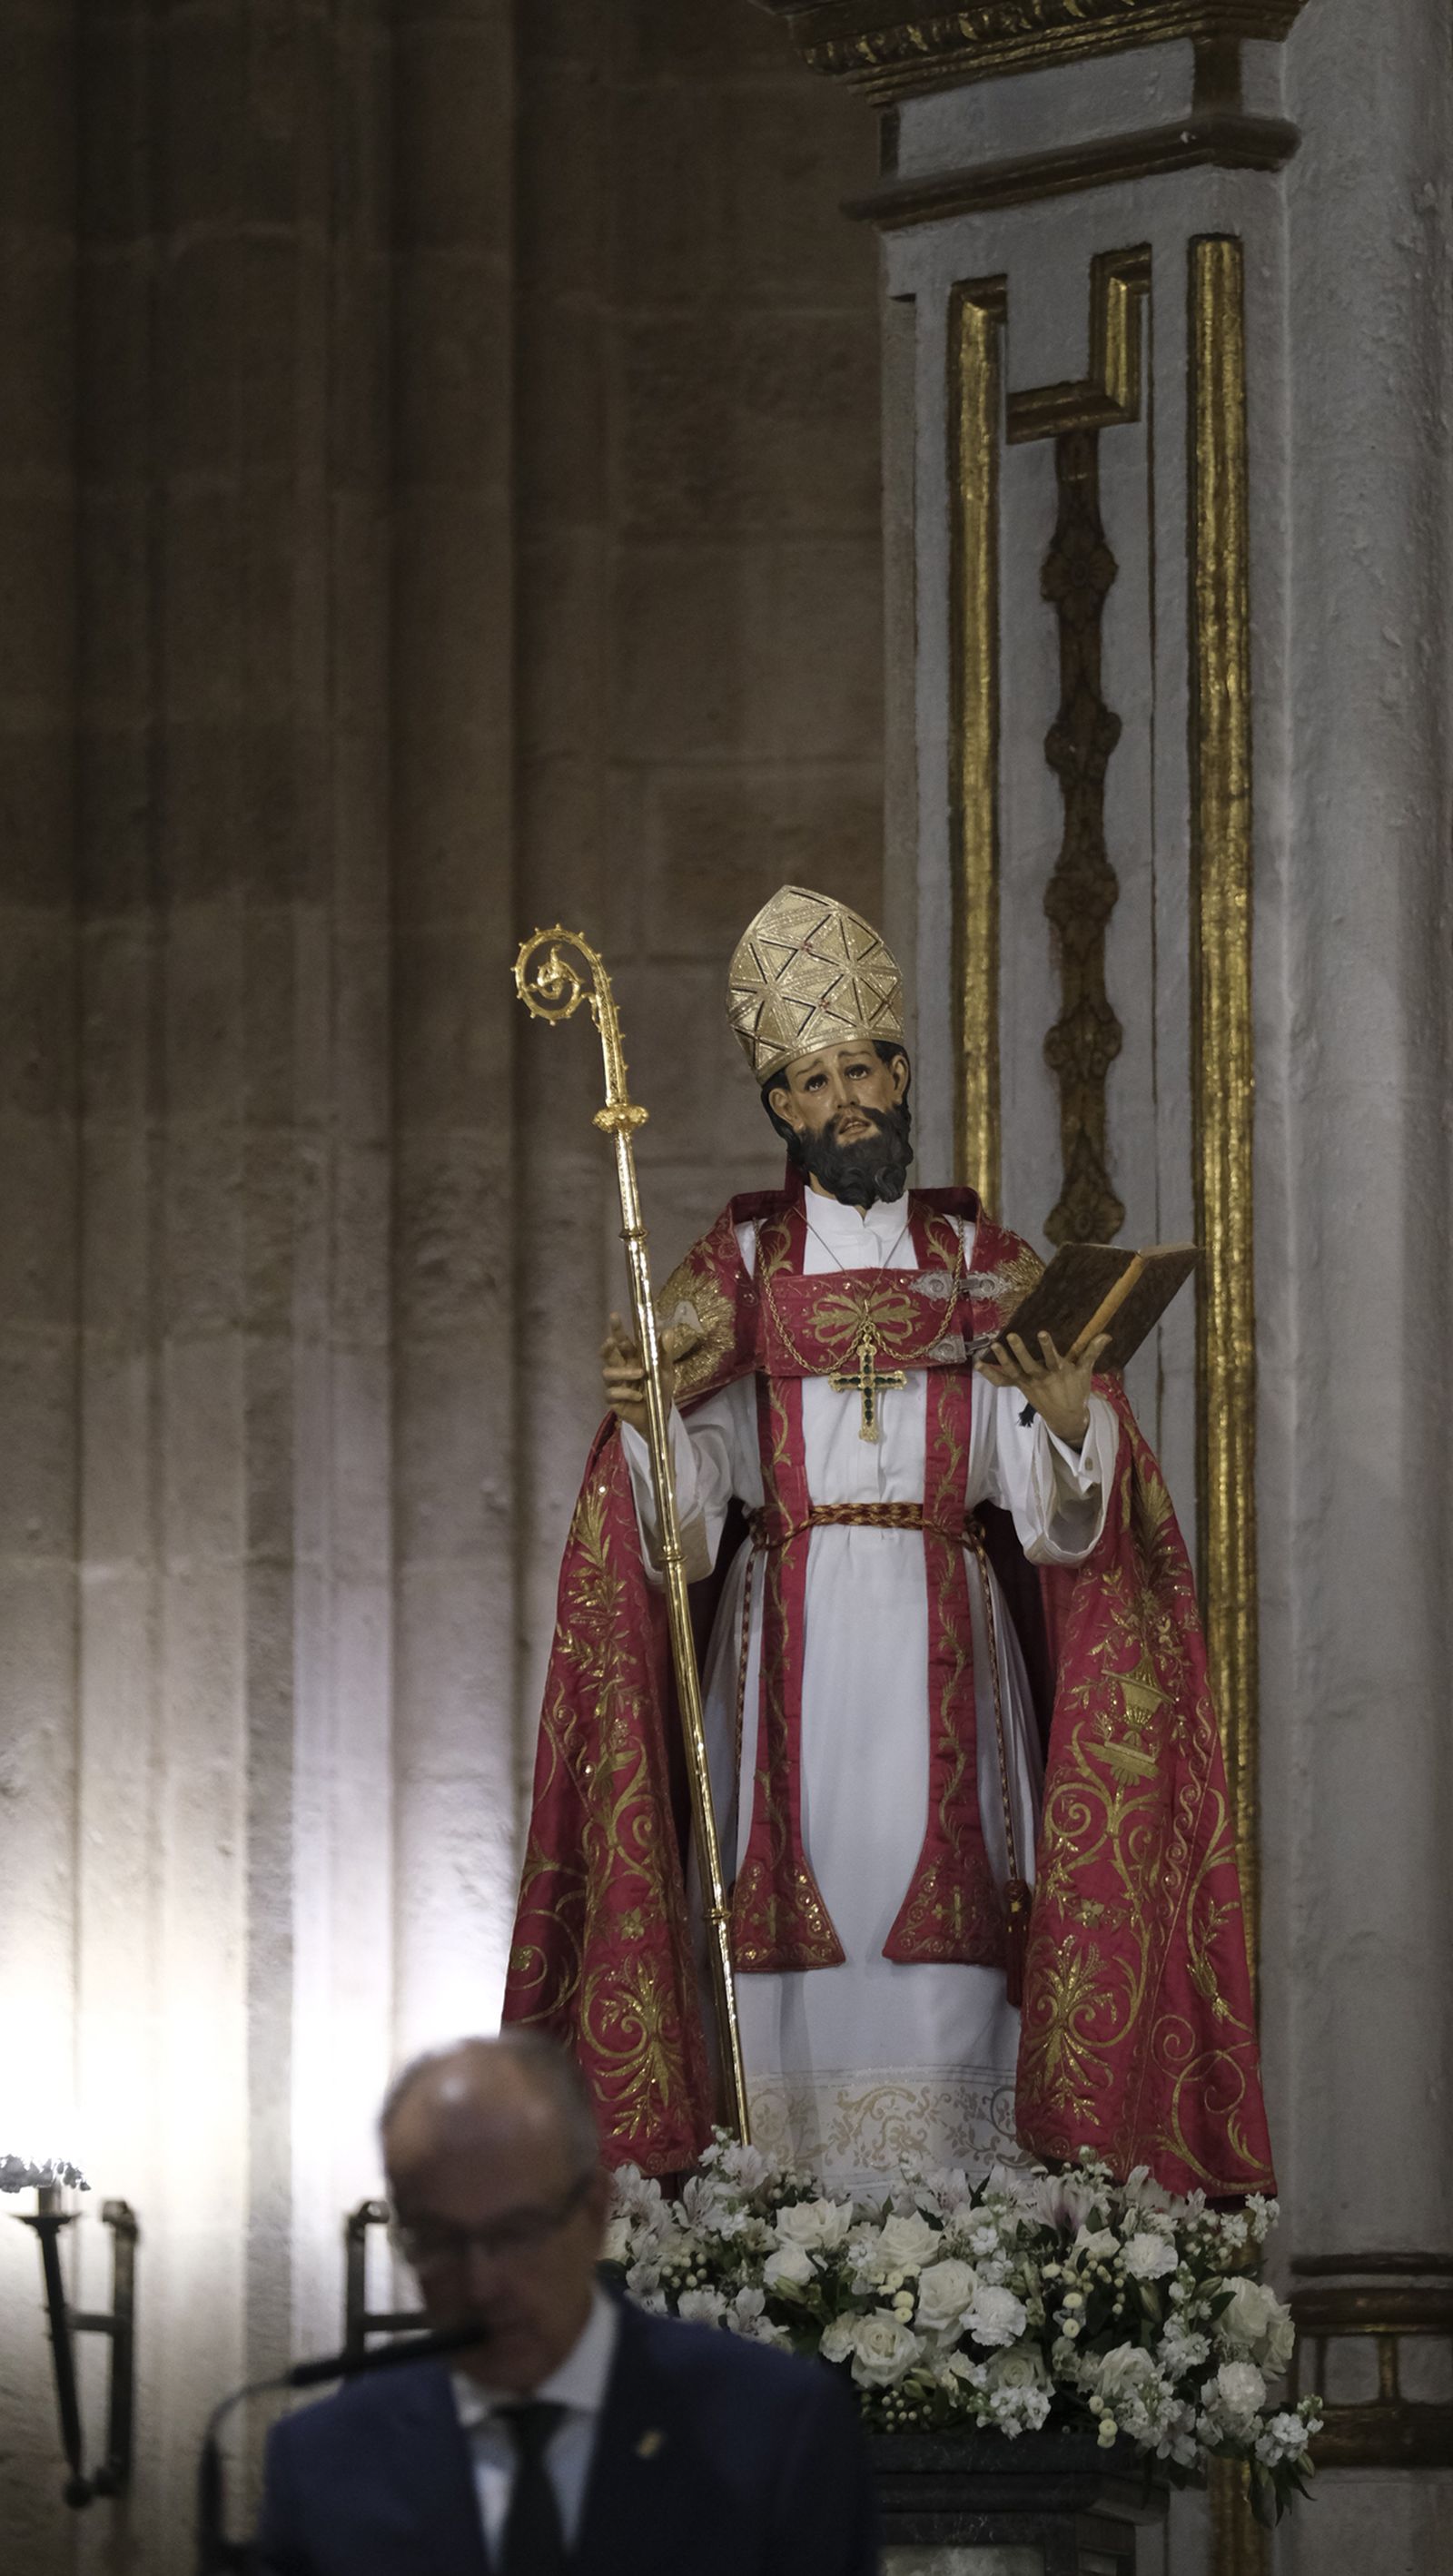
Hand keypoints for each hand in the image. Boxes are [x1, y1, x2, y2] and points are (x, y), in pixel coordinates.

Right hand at [600, 1312, 698, 1436]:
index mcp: (632, 1358)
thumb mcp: (667, 1371)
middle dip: (608, 1345)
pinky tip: (639, 1396)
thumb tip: (667, 1331)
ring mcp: (615, 1384)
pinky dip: (626, 1393)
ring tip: (641, 1374)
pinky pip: (612, 1393)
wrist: (660, 1415)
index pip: (622, 1340)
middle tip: (613, 1341)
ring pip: (607, 1372)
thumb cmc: (660, 1389)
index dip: (617, 1329)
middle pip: (607, 1353)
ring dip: (623, 1372)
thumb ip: (665, 1353)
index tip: (615, 1316)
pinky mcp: (613, 1400)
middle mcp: (620, 1368)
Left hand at [974, 1329, 1109, 1447]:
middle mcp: (1041, 1378)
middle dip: (1020, 1351)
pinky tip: (977, 1364)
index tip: (1042, 1332)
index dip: (1048, 1346)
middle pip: (1029, 1364)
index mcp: (1059, 1372)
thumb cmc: (1076, 1390)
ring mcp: (1028, 1383)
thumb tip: (1107, 1335)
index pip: (1053, 1358)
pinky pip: (1002, 1381)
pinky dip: (990, 1374)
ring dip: (1002, 1359)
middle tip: (1011, 1336)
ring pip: (1014, 1371)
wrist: (1066, 1418)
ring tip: (993, 1345)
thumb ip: (1091, 1352)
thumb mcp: (1085, 1372)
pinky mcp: (1020, 1386)